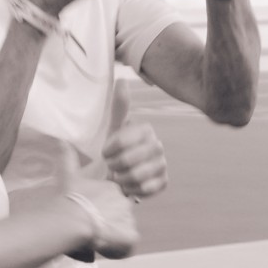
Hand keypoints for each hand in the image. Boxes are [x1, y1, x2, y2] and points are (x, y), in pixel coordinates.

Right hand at [55, 147, 137, 260]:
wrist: (73, 219)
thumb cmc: (69, 199)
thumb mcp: (68, 176)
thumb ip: (67, 158)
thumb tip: (62, 141)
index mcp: (112, 188)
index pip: (114, 201)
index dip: (102, 211)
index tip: (91, 215)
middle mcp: (124, 202)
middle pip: (120, 216)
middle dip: (108, 224)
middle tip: (92, 229)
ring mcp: (128, 219)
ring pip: (124, 231)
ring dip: (112, 237)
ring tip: (95, 239)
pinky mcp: (130, 236)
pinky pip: (129, 245)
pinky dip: (119, 249)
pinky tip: (104, 248)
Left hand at [103, 80, 167, 200]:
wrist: (117, 178)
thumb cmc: (113, 152)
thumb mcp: (112, 129)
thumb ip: (118, 106)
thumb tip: (122, 79)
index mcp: (145, 130)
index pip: (123, 139)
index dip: (110, 149)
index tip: (104, 153)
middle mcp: (157, 145)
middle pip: (130, 158)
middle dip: (115, 165)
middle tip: (111, 167)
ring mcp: (162, 164)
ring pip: (138, 175)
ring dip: (122, 178)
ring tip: (119, 177)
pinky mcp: (164, 182)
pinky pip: (147, 188)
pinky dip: (133, 189)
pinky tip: (129, 186)